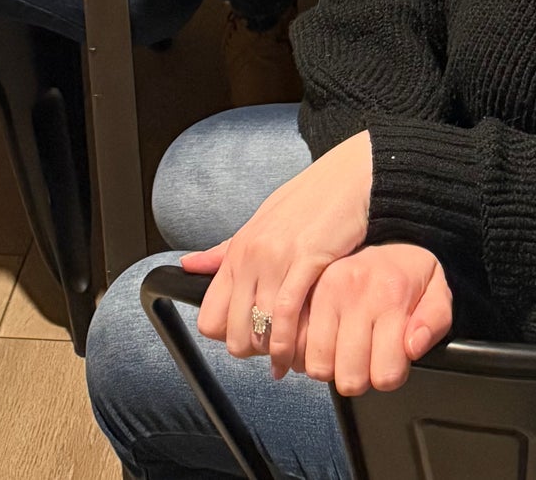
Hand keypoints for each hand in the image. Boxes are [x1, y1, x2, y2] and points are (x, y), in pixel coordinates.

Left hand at [186, 131, 373, 372]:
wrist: (348, 178)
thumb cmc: (307, 203)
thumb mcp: (260, 224)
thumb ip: (225, 252)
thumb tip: (188, 265)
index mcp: (237, 251)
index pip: (211, 318)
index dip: (229, 338)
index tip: (250, 340)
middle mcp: (251, 256)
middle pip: (235, 332)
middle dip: (255, 352)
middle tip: (272, 354)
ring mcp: (278, 257)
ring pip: (261, 328)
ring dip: (275, 352)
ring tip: (289, 358)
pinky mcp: (307, 259)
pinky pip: (287, 313)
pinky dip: (290, 341)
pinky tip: (299, 351)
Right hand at [298, 245, 451, 394]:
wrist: (386, 231)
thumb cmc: (410, 274)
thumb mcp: (437, 293)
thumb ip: (434, 323)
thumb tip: (412, 348)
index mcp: (393, 296)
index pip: (386, 375)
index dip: (390, 376)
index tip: (392, 360)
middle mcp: (357, 292)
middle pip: (350, 378)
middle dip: (361, 377)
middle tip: (369, 357)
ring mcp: (328, 291)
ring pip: (320, 367)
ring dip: (334, 367)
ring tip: (347, 349)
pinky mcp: (308, 292)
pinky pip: (297, 346)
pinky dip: (311, 353)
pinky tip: (328, 342)